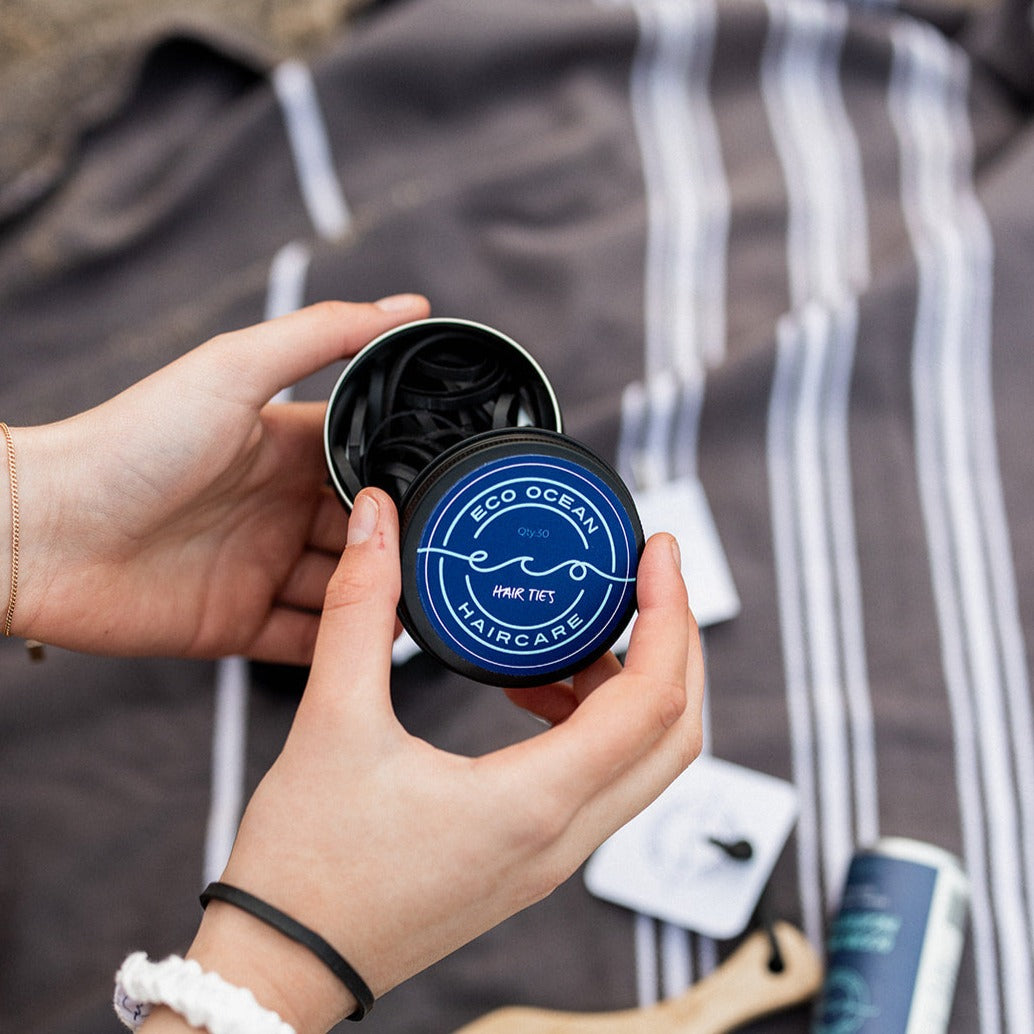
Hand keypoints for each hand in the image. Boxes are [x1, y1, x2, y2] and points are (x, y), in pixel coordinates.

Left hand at [8, 296, 428, 661]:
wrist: (46, 534)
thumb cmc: (132, 443)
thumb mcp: (235, 369)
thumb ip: (324, 335)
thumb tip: (408, 304)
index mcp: (283, 449)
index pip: (364, 460)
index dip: (404, 473)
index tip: (451, 484)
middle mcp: (277, 509)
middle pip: (362, 531)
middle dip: (400, 541)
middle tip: (446, 550)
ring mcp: (260, 568)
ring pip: (345, 589)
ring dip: (382, 596)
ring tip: (426, 598)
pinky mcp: (239, 623)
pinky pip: (307, 640)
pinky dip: (343, 643)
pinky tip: (375, 641)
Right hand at [165, 488, 702, 1033]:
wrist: (282, 971)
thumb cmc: (307, 867)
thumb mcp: (332, 722)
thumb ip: (360, 608)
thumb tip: (375, 522)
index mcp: (533, 804)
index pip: (652, 701)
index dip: (669, 613)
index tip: (655, 551)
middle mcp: (561, 839)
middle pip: (676, 735)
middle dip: (676, 644)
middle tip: (645, 578)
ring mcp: (552, 859)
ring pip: (645, 765)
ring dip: (636, 688)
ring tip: (580, 632)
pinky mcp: (530, 862)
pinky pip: (601, 785)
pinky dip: (597, 726)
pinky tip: (535, 693)